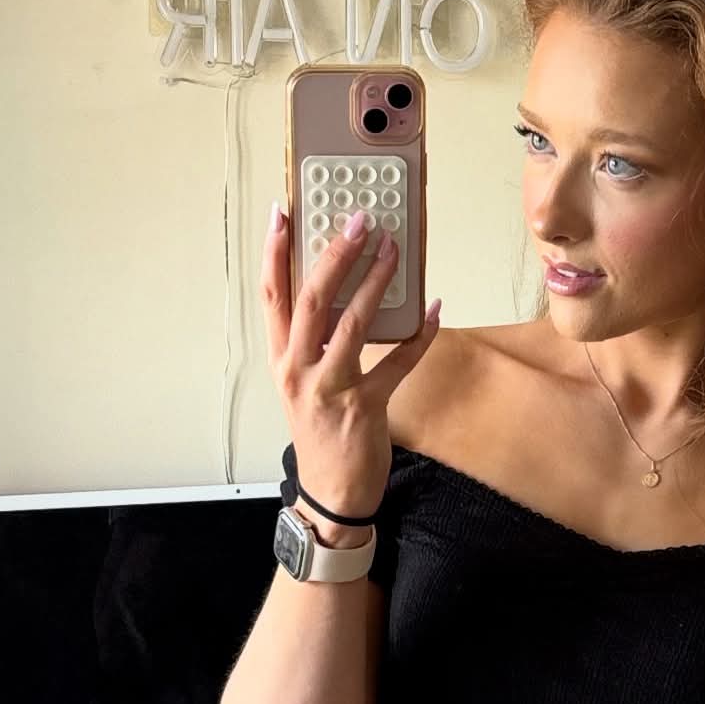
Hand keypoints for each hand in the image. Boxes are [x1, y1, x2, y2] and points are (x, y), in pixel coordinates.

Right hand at [260, 201, 440, 514]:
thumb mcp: (303, 384)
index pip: (271, 296)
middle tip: (358, 220)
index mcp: (281, 359)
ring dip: (375, 282)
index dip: (274, 252)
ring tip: (393, 249)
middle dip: (335, 254)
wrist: (331, 492)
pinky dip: (418, 336)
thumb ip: (313, 342)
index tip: (284, 210)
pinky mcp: (364, 407)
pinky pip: (396, 364)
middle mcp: (298, 370)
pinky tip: (433, 310)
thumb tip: (342, 291)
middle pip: (312, 300)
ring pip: (351, 325)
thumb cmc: (320, 434)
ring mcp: (330, 389)